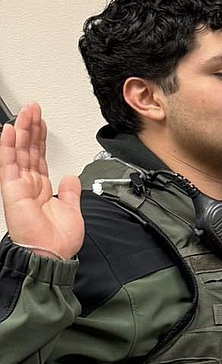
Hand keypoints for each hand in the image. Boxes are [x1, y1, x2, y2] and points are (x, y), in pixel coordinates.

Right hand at [0, 104, 83, 259]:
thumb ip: (71, 191)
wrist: (51, 255)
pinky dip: (8, 145)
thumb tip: (71, 176)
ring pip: (19, 151)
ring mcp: (19, 186)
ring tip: (26, 112)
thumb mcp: (72, 210)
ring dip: (22, 130)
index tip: (42, 121)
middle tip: (33, 108)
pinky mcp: (11, 189)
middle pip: (29, 149)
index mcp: (42, 189)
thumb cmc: (57, 241)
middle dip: (32, 127)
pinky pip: (9, 163)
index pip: (40, 156)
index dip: (41, 138)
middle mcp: (29, 185)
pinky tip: (10, 130)